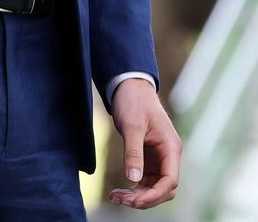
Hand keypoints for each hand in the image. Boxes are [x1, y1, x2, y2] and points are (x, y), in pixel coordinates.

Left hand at [108, 78, 182, 209]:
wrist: (129, 86)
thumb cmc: (134, 101)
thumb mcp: (132, 126)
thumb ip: (133, 152)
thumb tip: (134, 179)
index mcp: (171, 147)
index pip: (170, 180)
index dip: (154, 195)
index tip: (134, 200)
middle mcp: (168, 155)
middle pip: (163, 189)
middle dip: (144, 198)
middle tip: (120, 199)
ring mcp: (159, 158)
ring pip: (154, 187)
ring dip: (137, 196)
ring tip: (115, 196)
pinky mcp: (149, 159)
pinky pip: (145, 181)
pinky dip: (134, 188)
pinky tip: (119, 191)